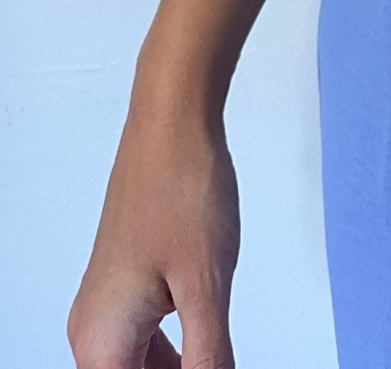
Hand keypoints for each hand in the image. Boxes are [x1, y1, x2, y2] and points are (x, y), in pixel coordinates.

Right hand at [67, 102, 238, 368]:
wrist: (172, 124)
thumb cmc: (183, 189)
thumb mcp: (207, 287)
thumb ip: (209, 357)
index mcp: (102, 341)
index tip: (211, 365)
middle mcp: (94, 329)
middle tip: (218, 360)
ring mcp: (108, 305)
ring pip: (138, 366)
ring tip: (217, 357)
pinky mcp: (126, 284)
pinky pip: (143, 339)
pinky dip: (175, 350)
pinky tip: (208, 343)